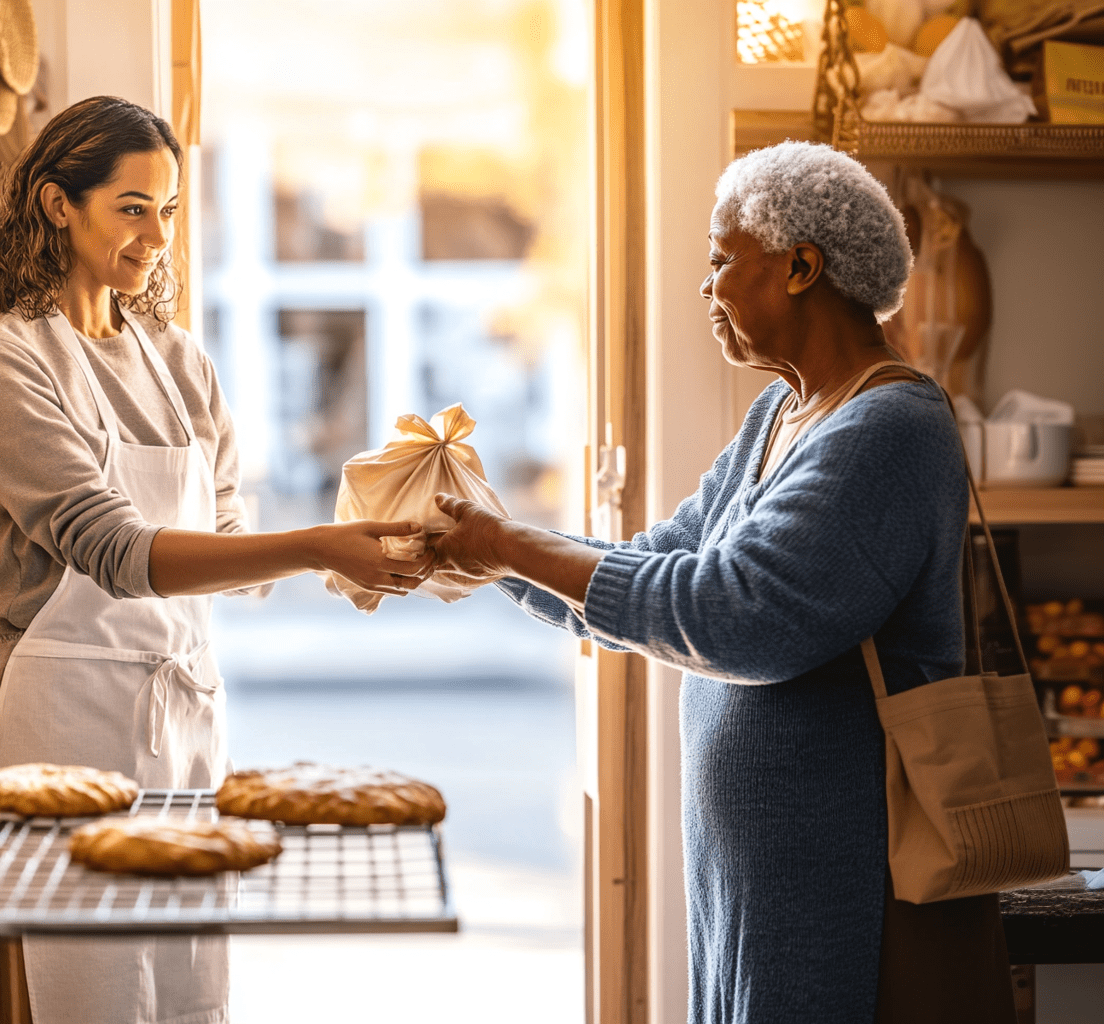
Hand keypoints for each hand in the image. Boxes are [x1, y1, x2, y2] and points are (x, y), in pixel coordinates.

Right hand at [315, 520, 434, 596]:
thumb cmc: (346, 533)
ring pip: (403, 590)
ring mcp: (372, 585)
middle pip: (412, 584)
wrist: (321, 549)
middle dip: (424, 573)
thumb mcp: (372, 527)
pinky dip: (402, 583)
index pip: (414, 568)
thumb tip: (419, 526)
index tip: (431, 550)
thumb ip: (396, 528)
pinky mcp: (368, 587)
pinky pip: (392, 591)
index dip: (427, 561)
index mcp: (380, 562)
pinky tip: (403, 569)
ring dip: (414, 579)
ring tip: (418, 564)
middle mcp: (377, 577)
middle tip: (429, 559)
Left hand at [430, 493, 511, 581]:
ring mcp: (468, 572)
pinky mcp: (482, 576)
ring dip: (454, 559)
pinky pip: (470, 570)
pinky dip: (470, 563)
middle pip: (437, 563)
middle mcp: (453, 564)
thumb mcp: (466, 510)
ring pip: (453, 568)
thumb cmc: (485, 528)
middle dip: (437, 553)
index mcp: (444, 549)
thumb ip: (450, 505)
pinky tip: (476, 554)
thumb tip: (438, 498)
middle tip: (442, 541)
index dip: (425, 543)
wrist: (510, 549)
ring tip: (460, 547)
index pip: (426, 550)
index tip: (427, 535)